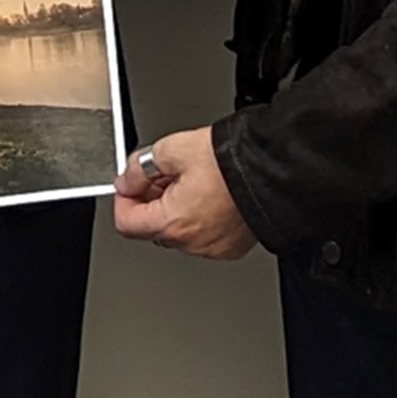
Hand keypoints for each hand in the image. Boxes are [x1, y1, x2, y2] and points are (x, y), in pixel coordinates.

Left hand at [112, 127, 254, 259]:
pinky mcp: (232, 247)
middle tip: (165, 174)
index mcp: (172, 222)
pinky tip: (210, 194)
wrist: (272, 168)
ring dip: (176, 209)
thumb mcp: (172, 150)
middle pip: (152, 226)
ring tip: (193, 180)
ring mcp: (214, 247)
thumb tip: (126, 180)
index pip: (126, 223)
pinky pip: (203, 235)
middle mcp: (192, 242)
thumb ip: (139, 168)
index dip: (124, 198)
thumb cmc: (230, 161)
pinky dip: (200, 217)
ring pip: (178, 231)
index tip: (130, 184)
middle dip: (152, 199)